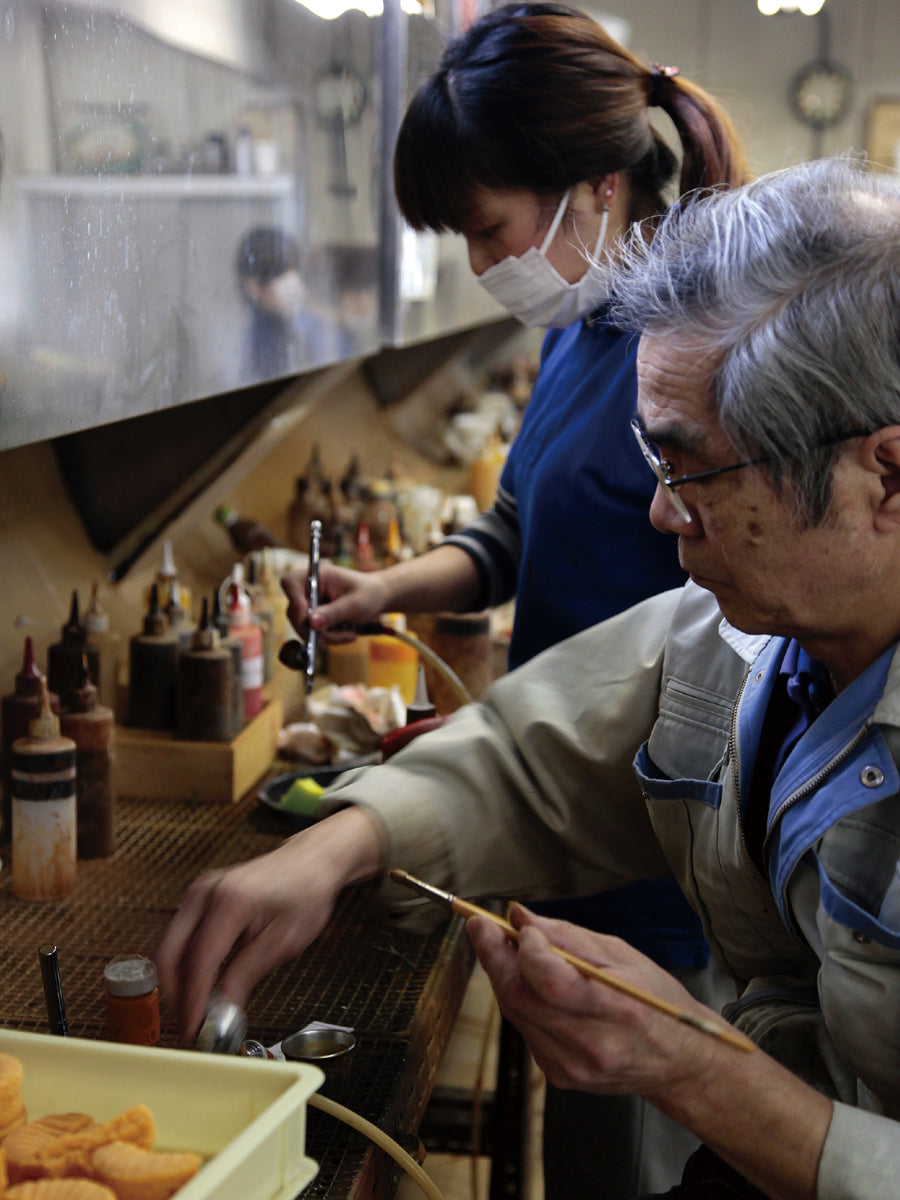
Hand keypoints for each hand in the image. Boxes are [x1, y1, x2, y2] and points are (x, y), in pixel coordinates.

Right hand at [154, 808, 382, 1040]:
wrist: (310, 861)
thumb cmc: (304, 893)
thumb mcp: (284, 941)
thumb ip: (247, 975)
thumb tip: (222, 1011)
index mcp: (230, 902)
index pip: (199, 961)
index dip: (193, 1000)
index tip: (194, 1028)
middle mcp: (206, 893)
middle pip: (169, 953)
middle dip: (174, 994)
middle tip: (189, 1024)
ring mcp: (199, 892)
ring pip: (169, 946)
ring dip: (176, 981)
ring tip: (195, 1009)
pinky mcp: (199, 896)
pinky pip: (180, 935)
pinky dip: (183, 963)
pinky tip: (200, 983)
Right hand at [282, 563, 390, 641]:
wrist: (377, 598)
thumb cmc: (368, 594)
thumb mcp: (355, 604)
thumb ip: (334, 612)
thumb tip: (312, 623)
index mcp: (317, 575)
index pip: (291, 583)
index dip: (294, 601)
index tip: (306, 618)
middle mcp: (308, 588)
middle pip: (294, 612)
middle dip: (312, 630)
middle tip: (326, 644)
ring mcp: (309, 603)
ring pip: (304, 627)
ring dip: (326, 637)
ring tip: (350, 634)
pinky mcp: (313, 617)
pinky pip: (313, 633)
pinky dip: (329, 638)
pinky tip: (346, 634)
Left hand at [471, 906, 833, 1199]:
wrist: (678, 1063)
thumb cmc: (656, 1002)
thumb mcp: (623, 955)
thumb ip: (567, 936)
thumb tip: (519, 915)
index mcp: (617, 1009)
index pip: (552, 982)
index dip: (526, 950)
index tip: (517, 925)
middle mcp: (591, 1044)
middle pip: (521, 999)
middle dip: (494, 957)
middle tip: (482, 926)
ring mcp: (572, 1066)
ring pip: (516, 1013)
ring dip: (503, 976)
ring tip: (502, 946)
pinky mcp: (559, 1076)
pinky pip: (525, 1029)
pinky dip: (520, 999)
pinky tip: (526, 981)